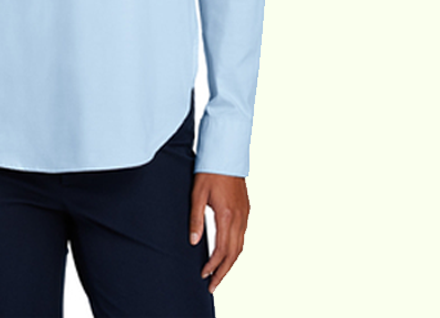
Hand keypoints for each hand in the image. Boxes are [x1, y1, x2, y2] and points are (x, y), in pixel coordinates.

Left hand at [188, 172, 249, 294]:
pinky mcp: (246, 210)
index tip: (204, 275)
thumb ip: (196, 218)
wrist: (226, 153)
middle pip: (234, 254)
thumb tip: (193, 242)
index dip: (213, 266)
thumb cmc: (209, 170)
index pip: (222, 250)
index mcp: (226, 215)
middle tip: (213, 286)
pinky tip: (228, 253)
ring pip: (241, 247)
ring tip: (219, 274)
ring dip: (230, 263)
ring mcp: (245, 214)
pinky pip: (243, 236)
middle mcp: (239, 218)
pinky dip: (236, 250)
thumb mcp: (197, 193)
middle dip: (223, 272)